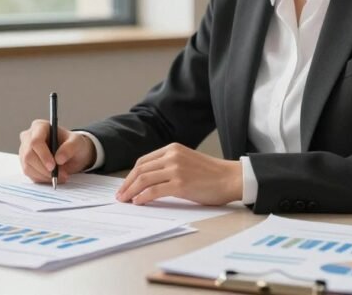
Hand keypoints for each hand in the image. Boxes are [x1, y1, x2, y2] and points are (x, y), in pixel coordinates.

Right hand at [18, 120, 95, 183]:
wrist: (72, 154)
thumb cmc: (73, 144)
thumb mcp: (77, 142)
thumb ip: (70, 148)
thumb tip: (59, 158)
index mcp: (40, 126)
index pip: (35, 141)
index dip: (43, 155)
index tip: (53, 166)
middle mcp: (28, 137)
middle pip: (29, 155)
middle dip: (44, 169)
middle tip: (58, 175)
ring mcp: (25, 151)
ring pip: (28, 166)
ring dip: (44, 175)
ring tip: (60, 177)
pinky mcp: (26, 163)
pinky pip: (30, 174)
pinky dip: (42, 179)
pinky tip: (52, 177)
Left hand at [115, 143, 241, 205]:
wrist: (231, 178)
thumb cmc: (212, 174)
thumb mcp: (187, 161)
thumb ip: (169, 165)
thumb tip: (149, 181)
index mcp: (172, 148)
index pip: (144, 161)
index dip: (131, 174)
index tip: (125, 184)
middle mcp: (172, 156)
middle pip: (140, 169)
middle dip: (127, 183)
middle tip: (120, 194)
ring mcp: (176, 169)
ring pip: (144, 180)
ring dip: (130, 191)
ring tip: (125, 200)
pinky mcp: (180, 184)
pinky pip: (154, 191)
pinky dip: (142, 197)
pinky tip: (137, 201)